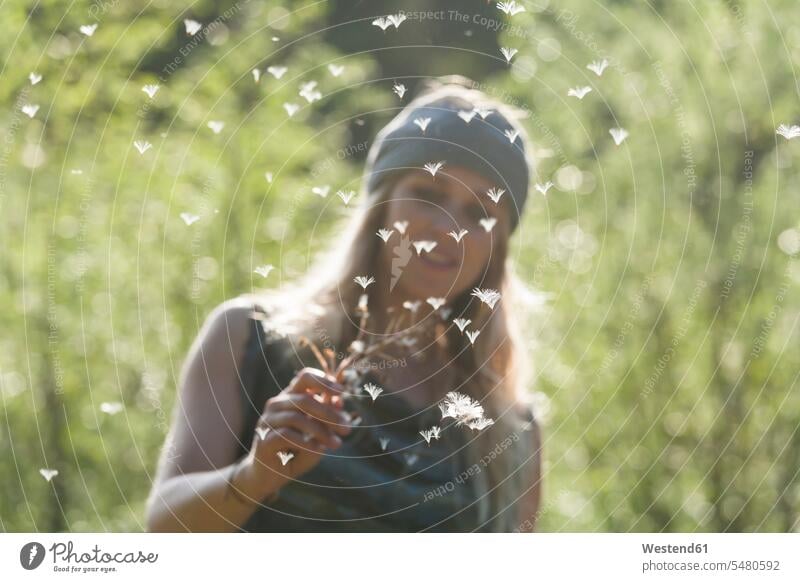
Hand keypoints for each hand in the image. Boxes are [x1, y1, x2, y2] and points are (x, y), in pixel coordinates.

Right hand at [237, 368, 352, 498]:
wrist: (269, 478)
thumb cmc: (296, 452)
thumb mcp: (317, 434)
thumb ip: (326, 418)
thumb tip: (339, 401)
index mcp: (290, 398)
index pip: (305, 377)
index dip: (323, 381)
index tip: (342, 392)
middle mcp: (276, 405)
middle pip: (304, 399)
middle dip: (329, 414)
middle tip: (346, 429)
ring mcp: (267, 421)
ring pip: (296, 418)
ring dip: (321, 431)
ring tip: (336, 444)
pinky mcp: (263, 439)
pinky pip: (286, 435)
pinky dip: (305, 441)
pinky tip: (317, 449)